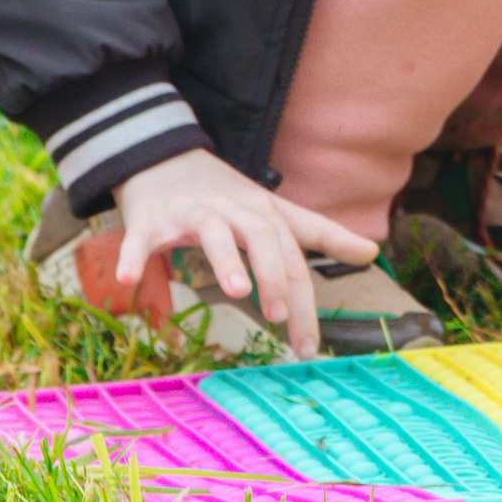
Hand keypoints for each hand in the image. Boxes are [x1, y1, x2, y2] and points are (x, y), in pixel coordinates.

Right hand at [114, 149, 377, 358]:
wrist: (165, 156)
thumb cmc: (227, 195)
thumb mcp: (276, 211)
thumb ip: (322, 233)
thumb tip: (373, 251)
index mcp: (266, 213)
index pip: (295, 257)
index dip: (307, 298)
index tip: (312, 346)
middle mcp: (235, 210)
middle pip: (264, 239)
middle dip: (275, 276)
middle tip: (279, 316)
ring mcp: (193, 212)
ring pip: (213, 233)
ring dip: (226, 260)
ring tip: (238, 290)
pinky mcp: (151, 218)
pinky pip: (141, 237)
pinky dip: (133, 256)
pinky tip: (128, 279)